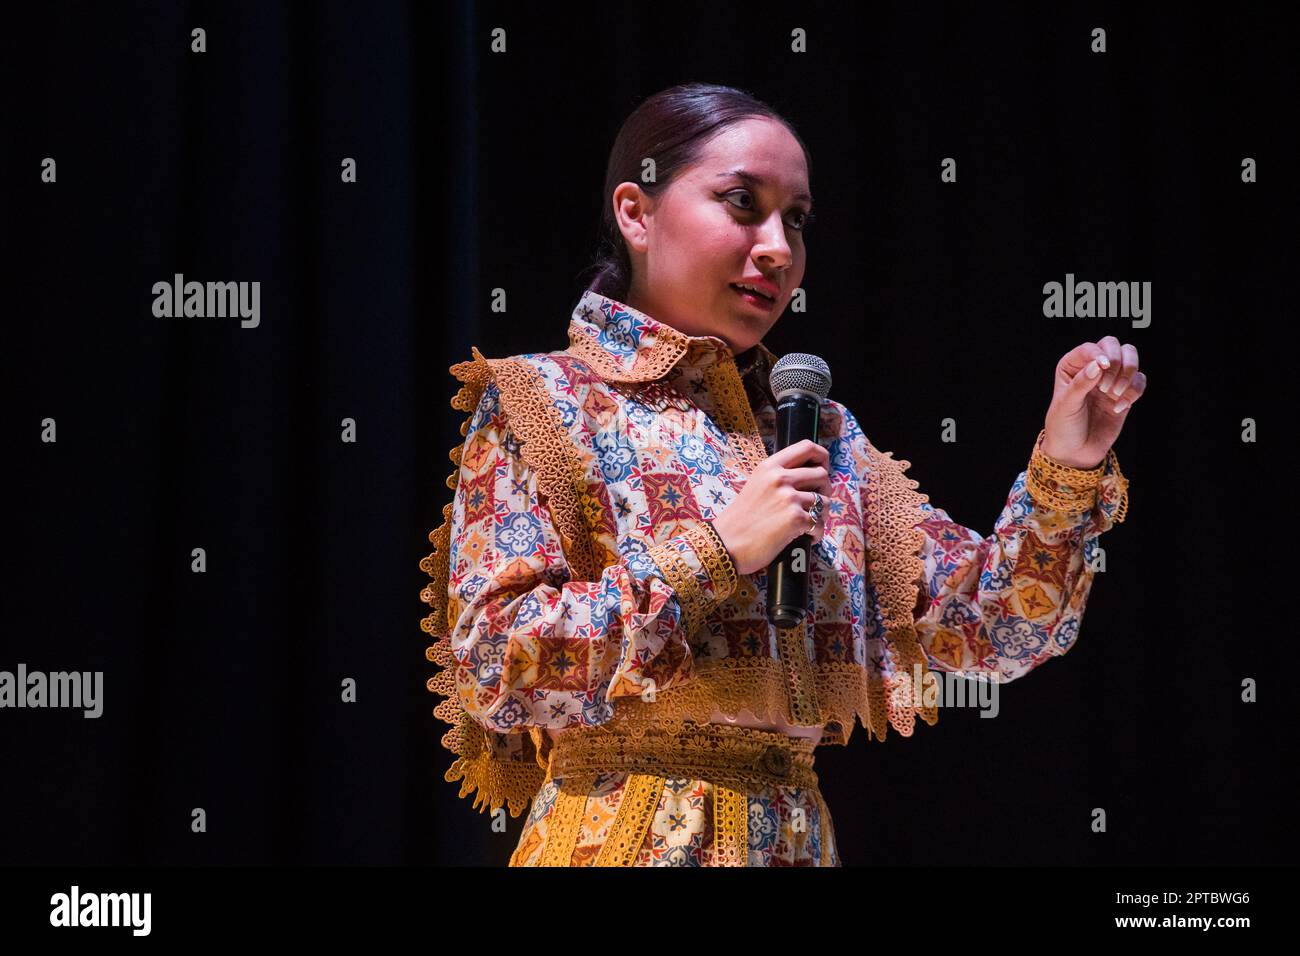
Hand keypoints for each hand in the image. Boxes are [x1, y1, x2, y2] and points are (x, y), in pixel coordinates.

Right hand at [711, 439, 832, 575]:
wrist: (726, 543)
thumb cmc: (741, 519)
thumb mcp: (755, 485)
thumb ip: (778, 477)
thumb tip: (809, 476)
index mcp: (770, 466)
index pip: (807, 447)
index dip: (822, 457)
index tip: (823, 468)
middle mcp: (780, 478)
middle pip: (822, 475)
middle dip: (825, 491)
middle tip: (817, 505)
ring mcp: (788, 497)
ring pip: (825, 501)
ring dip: (821, 516)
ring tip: (809, 525)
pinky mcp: (795, 518)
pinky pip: (819, 523)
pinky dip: (816, 534)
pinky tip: (806, 538)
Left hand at [1041, 336, 1147, 467]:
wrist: (1075, 452)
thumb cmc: (1063, 426)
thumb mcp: (1066, 405)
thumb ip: (1081, 383)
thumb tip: (1099, 364)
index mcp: (1072, 366)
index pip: (1091, 348)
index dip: (1100, 354)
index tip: (1104, 368)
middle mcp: (1092, 369)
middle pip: (1114, 345)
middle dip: (1117, 361)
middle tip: (1107, 387)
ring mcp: (1110, 380)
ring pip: (1131, 358)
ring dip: (1128, 374)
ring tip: (1113, 395)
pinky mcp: (1124, 394)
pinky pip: (1140, 381)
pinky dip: (1134, 391)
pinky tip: (1119, 407)